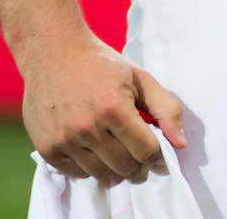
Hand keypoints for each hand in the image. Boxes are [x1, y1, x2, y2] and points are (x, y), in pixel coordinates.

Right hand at [25, 32, 187, 185]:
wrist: (53, 51)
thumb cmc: (100, 64)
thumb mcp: (139, 77)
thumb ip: (165, 109)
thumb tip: (179, 144)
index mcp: (114, 108)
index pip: (147, 152)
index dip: (157, 153)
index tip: (155, 148)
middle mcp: (88, 128)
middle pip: (126, 168)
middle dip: (137, 162)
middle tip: (135, 149)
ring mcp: (65, 140)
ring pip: (102, 175)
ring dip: (114, 167)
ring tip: (114, 148)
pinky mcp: (47, 148)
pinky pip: (77, 174)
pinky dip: (89, 166)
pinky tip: (92, 147)